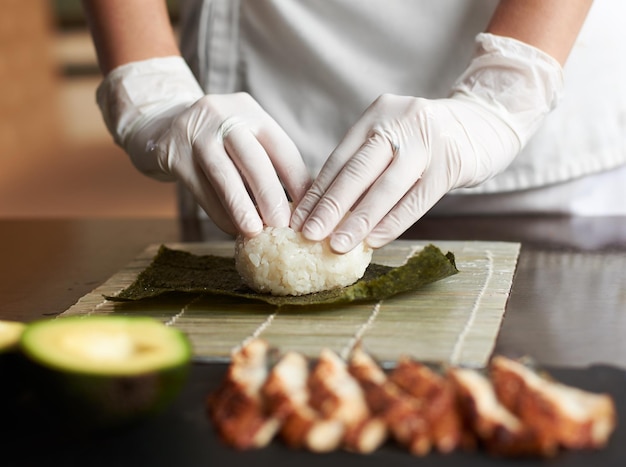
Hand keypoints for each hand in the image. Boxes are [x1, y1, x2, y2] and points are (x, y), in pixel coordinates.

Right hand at [97, 56, 310, 236]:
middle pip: (254, 160)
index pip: (282, 147)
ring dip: (242, 208)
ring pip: (224, 175)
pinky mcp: (172, 152)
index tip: (307, 210)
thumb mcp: (241, 135)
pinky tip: (230, 228)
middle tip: (282, 225)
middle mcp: (224, 115)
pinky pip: (200, 188)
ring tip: (255, 232)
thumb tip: (296, 206)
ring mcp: (195, 132)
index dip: (297, 181)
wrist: (158, 122)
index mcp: (250, 110)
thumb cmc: (213, 139)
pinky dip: (218, 212)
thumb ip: (265, 161)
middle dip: (271, 196)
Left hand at [291, 33, 562, 252]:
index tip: (298, 219)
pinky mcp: (451, 162)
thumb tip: (327, 211)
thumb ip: (366, 165)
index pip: (339, 158)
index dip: (317, 191)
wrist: (486, 121)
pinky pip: (416, 199)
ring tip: (337, 245)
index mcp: (377, 114)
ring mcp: (427, 141)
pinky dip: (392, 223)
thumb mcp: (394, 137)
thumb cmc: (427, 140)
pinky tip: (374, 241)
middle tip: (308, 235)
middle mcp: (399, 121)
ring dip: (358, 220)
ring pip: (385, 187)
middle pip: (357, 170)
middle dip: (330, 206)